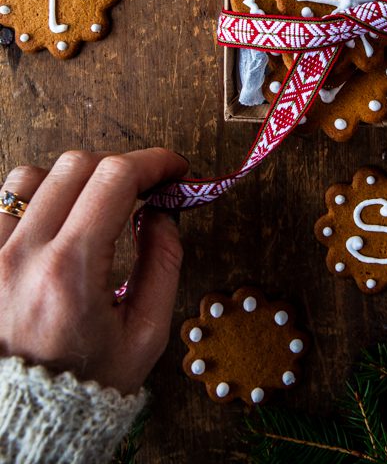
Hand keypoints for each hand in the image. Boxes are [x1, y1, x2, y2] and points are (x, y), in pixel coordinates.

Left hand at [0, 147, 187, 393]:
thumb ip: (162, 263)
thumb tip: (162, 212)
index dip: (154, 162)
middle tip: (143, 189)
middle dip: (120, 168)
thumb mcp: (146, 334)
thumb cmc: (86, 385)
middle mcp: (24, 256)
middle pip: (76, 165)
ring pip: (31, 176)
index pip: (115, 178)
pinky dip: (35, 200)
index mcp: (70, 272)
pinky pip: (2, 203)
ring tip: (94, 206)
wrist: (27, 421)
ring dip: (71, 180)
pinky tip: (57, 222)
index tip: (174, 170)